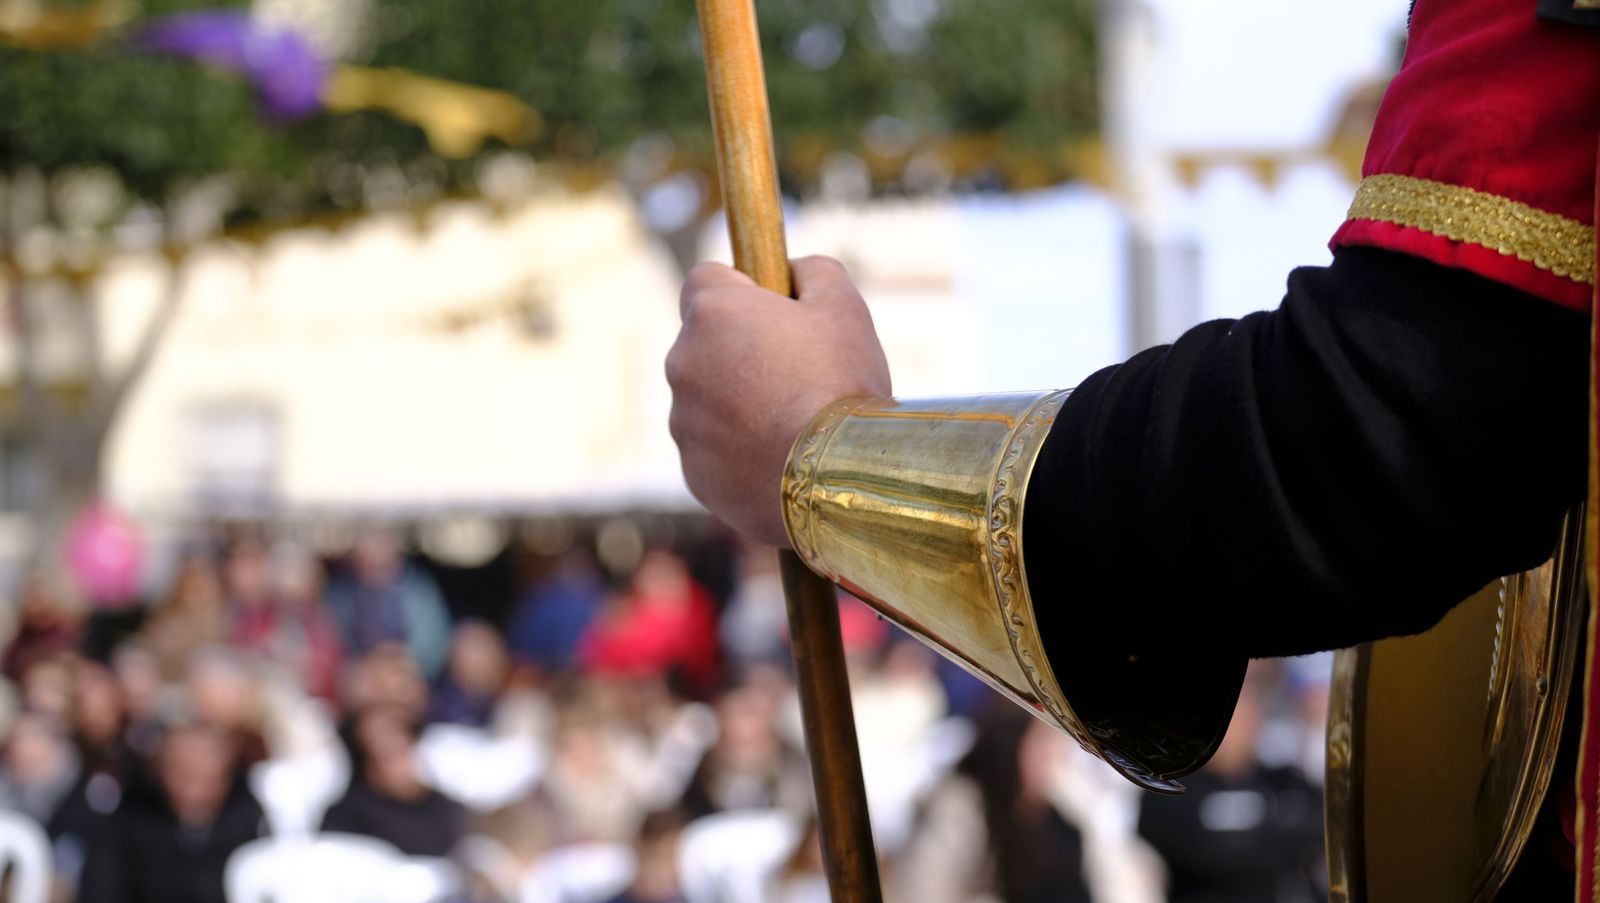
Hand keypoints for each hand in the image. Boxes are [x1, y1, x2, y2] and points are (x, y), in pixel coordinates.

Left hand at [667, 256, 891, 545]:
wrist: (838, 477)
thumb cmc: (841, 382)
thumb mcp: (844, 306)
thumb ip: (812, 271)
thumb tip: (793, 271)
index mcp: (713, 313)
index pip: (706, 279)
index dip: (742, 288)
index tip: (773, 307)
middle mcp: (682, 363)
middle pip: (706, 344)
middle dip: (741, 351)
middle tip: (796, 371)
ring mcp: (683, 423)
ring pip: (708, 401)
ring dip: (739, 404)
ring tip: (794, 422)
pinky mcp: (693, 473)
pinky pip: (714, 451)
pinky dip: (739, 452)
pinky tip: (782, 459)